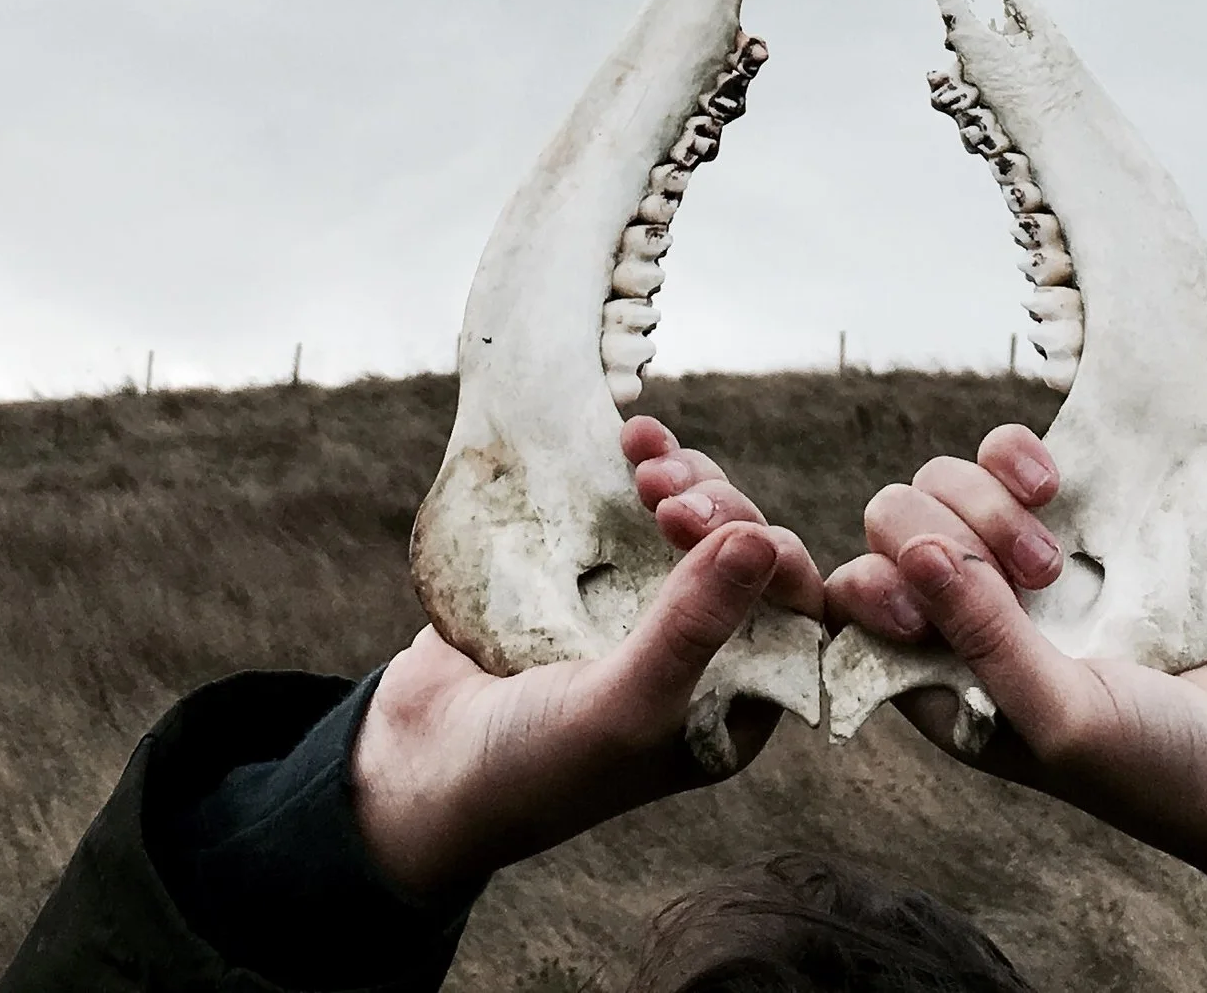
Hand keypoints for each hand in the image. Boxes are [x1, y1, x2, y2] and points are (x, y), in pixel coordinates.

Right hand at [353, 416, 822, 895]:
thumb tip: (764, 539)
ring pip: (692, 515)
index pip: (793, 612)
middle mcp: (700, 649)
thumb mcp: (621, 706)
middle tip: (664, 493)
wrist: (413, 770)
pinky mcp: (589, 570)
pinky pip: (630, 505)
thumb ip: (692, 626)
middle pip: (745, 549)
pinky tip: (627, 435)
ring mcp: (641, 603)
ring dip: (681, 476)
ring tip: (643, 455)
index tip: (720, 526)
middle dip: (719, 505)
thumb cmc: (531, 766)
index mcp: (732, 698)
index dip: (773, 557)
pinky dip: (635, 466)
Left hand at [824, 426, 1206, 964]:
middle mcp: (963, 622)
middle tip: (1034, 579)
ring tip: (1056, 559)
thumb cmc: (1159, 768)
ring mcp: (1015, 571)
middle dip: (946, 529)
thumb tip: (910, 552)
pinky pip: (1009, 460)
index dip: (854, 581)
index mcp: (935, 682)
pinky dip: (1019, 457)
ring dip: (989, 500)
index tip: (894, 590)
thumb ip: (984, 636)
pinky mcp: (1071, 527)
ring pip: (946, 481)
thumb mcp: (1064, 718)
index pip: (849, 604)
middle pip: (895, 524)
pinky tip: (1059, 487)